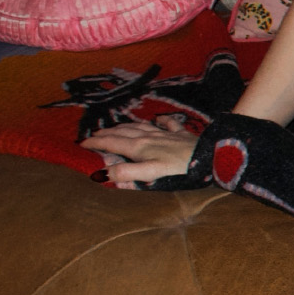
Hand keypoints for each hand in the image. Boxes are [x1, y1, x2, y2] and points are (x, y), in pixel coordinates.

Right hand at [80, 114, 198, 187]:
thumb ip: (126, 173)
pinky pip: (169, 124)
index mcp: (139, 148)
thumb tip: (102, 172)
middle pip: (123, 132)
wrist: (211, 158)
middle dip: (107, 133)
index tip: (82, 144)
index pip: (112, 143)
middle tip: (95, 135)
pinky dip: (161, 122)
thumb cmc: (180, 170)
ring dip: (126, 126)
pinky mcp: (183, 135)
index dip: (96, 143)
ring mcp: (166, 134)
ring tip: (117, 127)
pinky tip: (159, 120)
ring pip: (141, 126)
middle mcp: (150, 137)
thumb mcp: (151, 174)